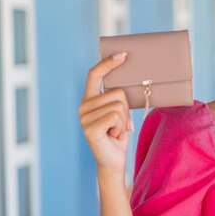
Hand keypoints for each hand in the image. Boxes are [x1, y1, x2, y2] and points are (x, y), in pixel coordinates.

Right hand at [78, 52, 132, 176]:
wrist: (114, 160)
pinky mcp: (89, 128)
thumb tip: (130, 81)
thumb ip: (117, 98)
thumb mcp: (119, 112)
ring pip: (118, 105)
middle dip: (126, 109)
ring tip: (117, 131)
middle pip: (116, 92)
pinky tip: (114, 136)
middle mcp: (83, 106)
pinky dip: (121, 127)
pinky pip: (115, 116)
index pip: (95, 75)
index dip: (108, 63)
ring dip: (124, 120)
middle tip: (121, 124)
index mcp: (89, 99)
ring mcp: (84, 117)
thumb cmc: (118, 134)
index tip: (123, 54)